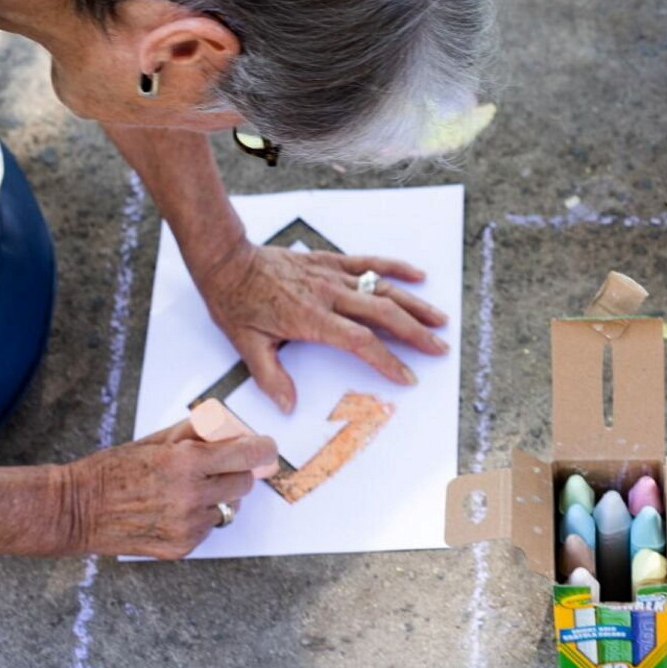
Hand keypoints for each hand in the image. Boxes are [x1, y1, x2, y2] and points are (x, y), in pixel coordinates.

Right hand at [57, 420, 276, 559]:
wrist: (76, 510)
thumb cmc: (113, 470)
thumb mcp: (156, 441)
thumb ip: (196, 434)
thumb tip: (230, 429)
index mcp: (186, 463)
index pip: (248, 456)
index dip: (262, 449)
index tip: (266, 447)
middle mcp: (191, 497)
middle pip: (244, 484)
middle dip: (236, 472)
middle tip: (217, 467)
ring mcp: (187, 526)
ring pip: (227, 509)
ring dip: (217, 498)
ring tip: (186, 491)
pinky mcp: (180, 548)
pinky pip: (208, 529)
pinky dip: (200, 518)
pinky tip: (173, 510)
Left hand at [192, 242, 448, 411]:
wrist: (227, 261)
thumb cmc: (235, 303)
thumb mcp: (246, 344)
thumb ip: (270, 377)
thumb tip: (288, 406)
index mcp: (311, 318)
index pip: (360, 341)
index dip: (387, 360)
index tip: (407, 376)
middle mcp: (328, 295)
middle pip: (383, 313)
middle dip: (415, 333)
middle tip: (439, 348)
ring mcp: (332, 275)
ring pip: (383, 289)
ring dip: (414, 304)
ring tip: (439, 319)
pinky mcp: (330, 261)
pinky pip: (368, 263)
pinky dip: (395, 267)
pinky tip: (417, 276)